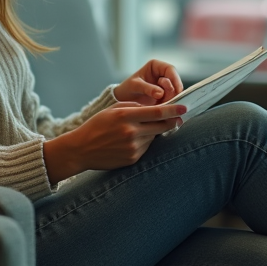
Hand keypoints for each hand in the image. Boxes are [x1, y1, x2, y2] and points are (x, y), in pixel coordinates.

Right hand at [43, 102, 186, 183]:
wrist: (80, 149)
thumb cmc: (98, 125)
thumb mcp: (114, 109)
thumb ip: (136, 107)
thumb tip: (158, 108)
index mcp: (126, 116)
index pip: (158, 112)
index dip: (174, 110)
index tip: (185, 107)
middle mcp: (131, 132)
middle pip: (162, 126)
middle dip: (172, 121)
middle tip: (179, 117)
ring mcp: (132, 147)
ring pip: (154, 136)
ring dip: (154, 131)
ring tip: (139, 129)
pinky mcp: (132, 158)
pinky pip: (146, 147)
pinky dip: (144, 142)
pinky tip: (131, 141)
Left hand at [114, 58, 184, 104]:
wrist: (122, 100)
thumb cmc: (126, 89)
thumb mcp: (134, 86)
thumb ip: (147, 88)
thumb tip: (161, 93)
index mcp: (155, 66)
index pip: (170, 69)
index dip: (175, 79)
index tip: (176, 90)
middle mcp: (162, 74)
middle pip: (175, 82)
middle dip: (172, 92)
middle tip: (165, 101)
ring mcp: (164, 86)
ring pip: (174, 92)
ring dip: (170, 100)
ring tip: (158, 104)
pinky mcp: (165, 97)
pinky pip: (171, 100)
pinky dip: (168, 105)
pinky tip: (161, 108)